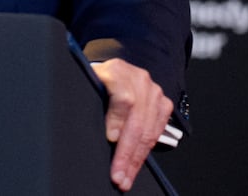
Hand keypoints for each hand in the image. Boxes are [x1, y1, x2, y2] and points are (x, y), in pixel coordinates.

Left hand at [90, 57, 172, 190]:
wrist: (114, 73)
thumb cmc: (97, 81)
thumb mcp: (87, 85)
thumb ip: (88, 99)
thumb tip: (84, 126)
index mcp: (116, 71)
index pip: (123, 98)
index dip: (118, 120)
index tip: (111, 139)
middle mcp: (139, 80)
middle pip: (137, 120)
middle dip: (127, 152)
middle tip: (118, 173)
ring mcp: (153, 91)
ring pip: (148, 130)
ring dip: (137, 158)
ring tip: (126, 175)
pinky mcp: (163, 103)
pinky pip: (157, 131)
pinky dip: (146, 150)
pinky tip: (137, 163)